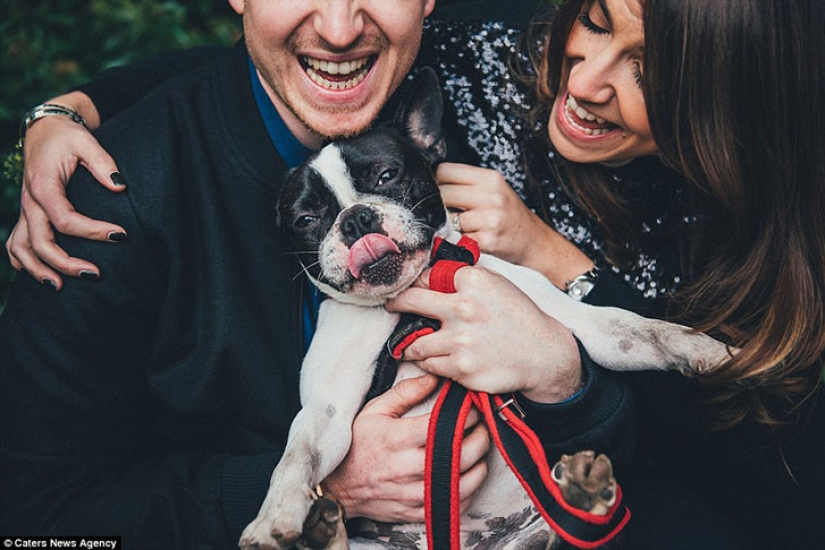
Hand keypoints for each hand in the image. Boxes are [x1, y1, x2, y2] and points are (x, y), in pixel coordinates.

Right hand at [7, 92, 125, 288]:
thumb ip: (103, 163)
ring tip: (60, 287)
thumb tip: (120, 186)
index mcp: (43, 186)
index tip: (121, 236)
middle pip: (40, 242)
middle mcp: (30, 202)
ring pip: (21, 248)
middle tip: (96, 274)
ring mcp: (25, 210)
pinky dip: (24, 262)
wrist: (45, 129)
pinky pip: (16, 244)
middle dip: (66, 263)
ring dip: (38, 270)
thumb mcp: (86, 141)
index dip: (92, 231)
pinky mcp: (27, 215)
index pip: (65, 219)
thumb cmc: (67, 137)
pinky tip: (42, 275)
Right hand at [323, 374, 489, 521]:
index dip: (467, 415)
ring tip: (478, 449)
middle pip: (461, 453)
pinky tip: (467, 474)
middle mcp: (408, 467)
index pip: (445, 424)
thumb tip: (434, 378)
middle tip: (482, 426)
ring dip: (479, 464)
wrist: (339, 487)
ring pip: (464, 481)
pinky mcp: (418, 511)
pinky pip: (454, 503)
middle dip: (479, 437)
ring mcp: (414, 493)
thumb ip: (405, 393)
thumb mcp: (374, 411)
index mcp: (398, 439)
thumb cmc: (358, 445)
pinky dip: (468, 489)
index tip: (472, 407)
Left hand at [386, 266, 582, 402]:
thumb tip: (427, 276)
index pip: (426, 278)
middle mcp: (464, 308)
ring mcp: (461, 340)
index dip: (416, 284)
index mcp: (472, 281)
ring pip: (416, 343)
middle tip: (391, 307)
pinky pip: (430, 365)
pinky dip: (431, 364)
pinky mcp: (462, 368)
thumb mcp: (495, 284)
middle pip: (409, 302)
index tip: (407, 290)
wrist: (543, 354)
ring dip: (413, 345)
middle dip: (396, 305)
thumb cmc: (518, 317)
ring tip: (414, 345)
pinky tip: (441, 359)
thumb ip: (462, 279)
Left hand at [437, 163, 593, 287]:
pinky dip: (458, 240)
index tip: (440, 190)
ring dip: (449, 225)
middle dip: (439, 204)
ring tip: (465, 227)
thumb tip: (431, 182)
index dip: (437, 181)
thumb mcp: (494, 190)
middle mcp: (491, 195)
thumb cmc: (510, 216)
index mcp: (490, 178)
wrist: (535, 242)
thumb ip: (467, 183)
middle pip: (442, 193)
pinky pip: (457, 238)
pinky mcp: (486, 240)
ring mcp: (489, 219)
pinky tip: (470, 239)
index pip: (445, 170)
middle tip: (451, 212)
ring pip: (447, 217)